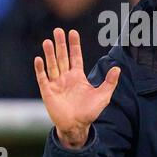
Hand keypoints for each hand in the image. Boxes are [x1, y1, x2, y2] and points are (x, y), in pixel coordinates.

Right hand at [34, 28, 120, 148]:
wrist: (77, 126)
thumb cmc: (90, 112)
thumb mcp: (103, 95)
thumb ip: (110, 82)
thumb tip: (118, 68)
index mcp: (78, 76)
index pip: (75, 56)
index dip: (74, 44)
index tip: (72, 32)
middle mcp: (66, 77)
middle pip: (62, 57)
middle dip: (60, 44)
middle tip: (57, 30)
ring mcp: (56, 84)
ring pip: (52, 65)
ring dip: (50, 53)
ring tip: (48, 41)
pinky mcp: (48, 92)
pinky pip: (43, 78)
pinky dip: (41, 69)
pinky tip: (39, 59)